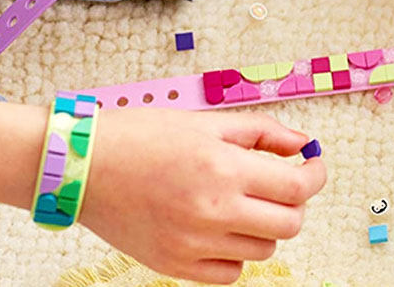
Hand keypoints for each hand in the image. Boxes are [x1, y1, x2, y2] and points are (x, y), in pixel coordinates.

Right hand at [81, 109, 325, 283]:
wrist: (78, 166)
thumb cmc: (141, 136)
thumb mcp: (207, 121)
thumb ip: (262, 133)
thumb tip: (303, 146)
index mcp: (224, 168)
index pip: (299, 187)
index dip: (315, 175)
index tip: (312, 166)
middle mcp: (213, 210)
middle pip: (290, 224)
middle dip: (294, 203)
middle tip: (280, 186)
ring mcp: (193, 243)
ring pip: (264, 249)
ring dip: (265, 227)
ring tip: (243, 204)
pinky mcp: (173, 265)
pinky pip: (230, 272)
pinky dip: (236, 253)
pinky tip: (222, 229)